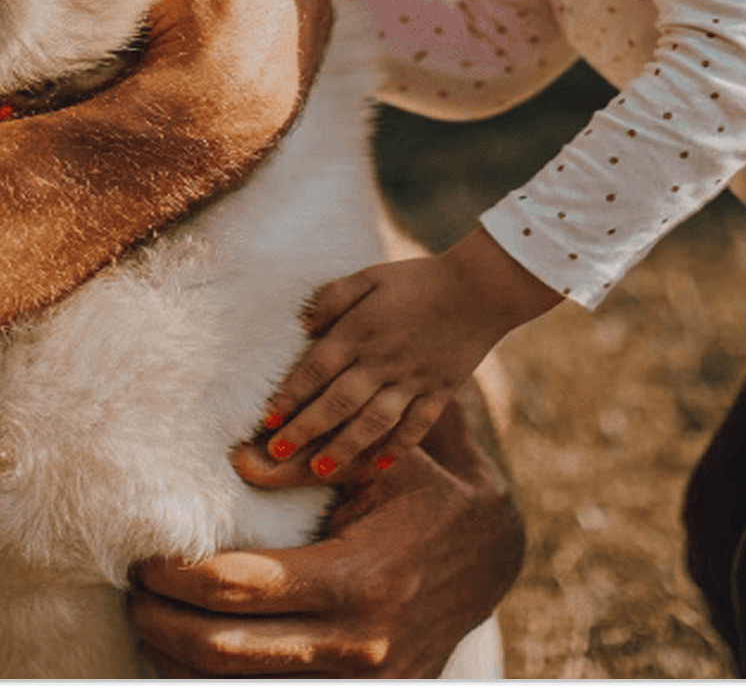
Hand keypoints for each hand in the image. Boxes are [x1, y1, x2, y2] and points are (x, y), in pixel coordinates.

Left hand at [128, 394, 524, 679]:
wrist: (489, 553)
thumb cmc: (421, 491)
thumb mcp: (375, 463)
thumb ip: (303, 462)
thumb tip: (234, 459)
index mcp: (356, 579)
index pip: (240, 587)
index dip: (178, 577)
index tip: (144, 557)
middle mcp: (356, 645)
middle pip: (225, 651)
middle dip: (162, 625)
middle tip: (130, 593)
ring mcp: (360, 683)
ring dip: (180, 663)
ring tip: (147, 624)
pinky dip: (221, 684)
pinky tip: (188, 659)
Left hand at [261, 232, 560, 474]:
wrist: (479, 287)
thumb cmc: (417, 279)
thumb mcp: (369, 276)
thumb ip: (332, 297)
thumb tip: (302, 325)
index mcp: (360, 331)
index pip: (316, 369)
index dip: (289, 395)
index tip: (266, 419)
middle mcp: (382, 360)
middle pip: (338, 401)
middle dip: (305, 429)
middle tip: (277, 454)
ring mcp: (413, 379)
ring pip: (373, 421)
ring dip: (344, 446)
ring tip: (320, 469)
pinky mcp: (439, 391)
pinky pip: (416, 426)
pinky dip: (397, 447)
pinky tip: (379, 465)